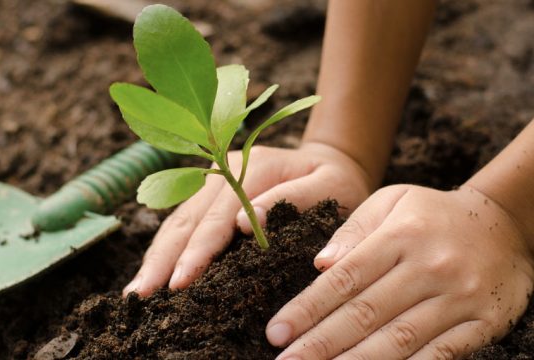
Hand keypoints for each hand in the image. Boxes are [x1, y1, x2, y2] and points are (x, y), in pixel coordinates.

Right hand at [122, 142, 371, 296]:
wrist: (330, 161)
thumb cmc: (336, 181)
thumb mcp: (330, 186)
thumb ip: (294, 198)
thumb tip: (245, 223)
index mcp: (252, 167)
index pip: (218, 216)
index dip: (197, 251)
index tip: (180, 282)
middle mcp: (223, 171)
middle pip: (186, 219)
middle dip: (163, 259)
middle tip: (141, 295)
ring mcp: (212, 181)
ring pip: (177, 221)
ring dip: (156, 256)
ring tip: (136, 291)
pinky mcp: (209, 194)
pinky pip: (181, 222)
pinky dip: (165, 248)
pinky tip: (153, 271)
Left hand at [267, 184, 533, 358]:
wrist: (505, 222)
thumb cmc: (433, 213)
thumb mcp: (392, 201)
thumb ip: (354, 229)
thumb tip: (320, 263)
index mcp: (399, 236)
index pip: (344, 279)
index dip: (307, 308)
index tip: (276, 331)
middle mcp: (428, 268)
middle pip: (365, 314)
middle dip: (320, 343)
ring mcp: (458, 298)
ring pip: (398, 339)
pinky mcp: (482, 322)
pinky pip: (441, 354)